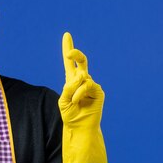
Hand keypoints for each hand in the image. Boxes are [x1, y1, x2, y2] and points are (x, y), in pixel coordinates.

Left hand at [58, 32, 107, 162]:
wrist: (79, 128)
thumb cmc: (70, 115)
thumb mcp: (63, 101)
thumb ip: (69, 87)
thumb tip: (80, 76)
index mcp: (71, 80)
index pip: (69, 62)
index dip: (68, 49)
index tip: (66, 35)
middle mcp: (82, 80)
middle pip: (80, 61)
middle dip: (75, 53)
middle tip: (70, 52)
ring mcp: (91, 85)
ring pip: (82, 77)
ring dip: (75, 89)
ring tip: (74, 101)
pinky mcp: (98, 91)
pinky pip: (87, 85)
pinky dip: (80, 93)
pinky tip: (79, 101)